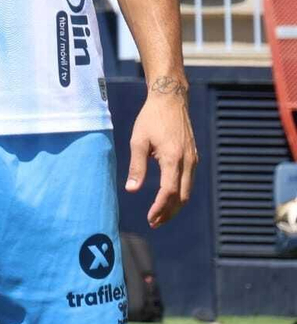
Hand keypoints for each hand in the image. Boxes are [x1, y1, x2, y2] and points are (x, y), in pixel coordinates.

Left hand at [125, 80, 197, 227]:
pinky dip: (179, 194)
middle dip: (169, 212)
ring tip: (160, 216)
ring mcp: (193, 160)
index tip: (149, 218)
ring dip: (175, 206)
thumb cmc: (151, 119)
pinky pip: (188, 181)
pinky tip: (168, 199)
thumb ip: (136, 166)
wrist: (171, 100)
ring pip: (188, 191)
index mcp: (173, 158)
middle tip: (154, 223)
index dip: (159, 208)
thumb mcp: (138, 141)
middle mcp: (188, 161)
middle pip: (182, 197)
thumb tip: (131, 189)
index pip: (169, 192)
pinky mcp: (193, 157)